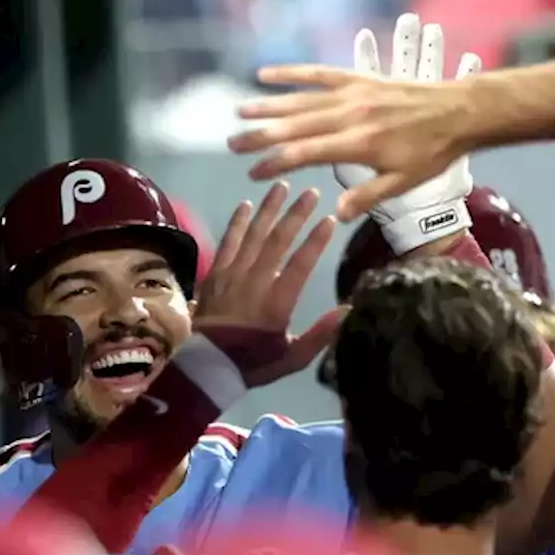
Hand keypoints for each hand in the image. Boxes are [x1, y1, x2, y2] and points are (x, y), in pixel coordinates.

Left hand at [192, 181, 341, 385]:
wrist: (206, 367)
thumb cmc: (253, 363)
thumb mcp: (292, 358)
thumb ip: (321, 334)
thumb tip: (348, 309)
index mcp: (278, 302)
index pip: (301, 263)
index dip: (317, 240)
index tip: (330, 219)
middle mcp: (256, 282)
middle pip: (278, 240)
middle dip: (296, 214)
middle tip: (311, 192)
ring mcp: (232, 275)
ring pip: (254, 235)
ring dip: (269, 209)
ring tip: (281, 187)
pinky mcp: (214, 274)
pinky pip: (227, 242)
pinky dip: (237, 222)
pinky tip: (245, 205)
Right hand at [229, 14, 482, 221]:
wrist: (461, 111)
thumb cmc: (433, 152)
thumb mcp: (403, 182)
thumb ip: (366, 196)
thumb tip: (335, 213)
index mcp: (358, 145)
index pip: (305, 155)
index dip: (275, 164)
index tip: (253, 173)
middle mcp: (350, 116)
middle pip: (294, 126)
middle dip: (260, 135)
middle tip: (232, 143)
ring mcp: (353, 94)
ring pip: (301, 100)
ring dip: (268, 106)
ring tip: (239, 112)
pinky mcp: (359, 79)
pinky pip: (319, 74)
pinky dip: (292, 73)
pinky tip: (266, 74)